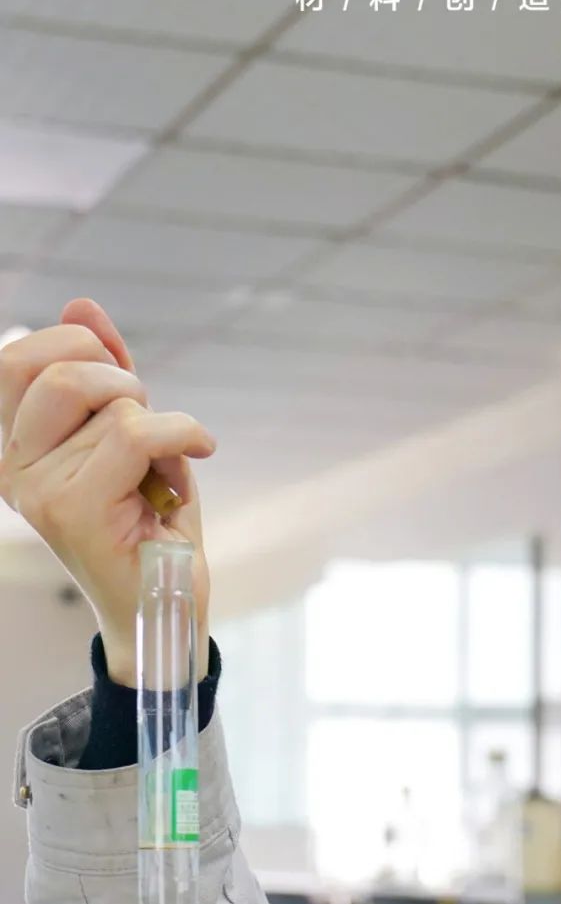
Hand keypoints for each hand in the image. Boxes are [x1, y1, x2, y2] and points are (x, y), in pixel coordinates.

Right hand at [0, 297, 214, 682]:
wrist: (166, 601)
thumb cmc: (149, 522)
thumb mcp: (129, 432)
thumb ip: (105, 372)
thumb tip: (81, 303)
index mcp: (13, 446)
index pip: (16, 358)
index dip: (78, 348)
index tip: (123, 382)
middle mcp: (11, 469)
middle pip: (54, 371)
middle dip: (121, 380)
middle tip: (149, 419)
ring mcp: (37, 492)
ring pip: (111, 407)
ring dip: (160, 424)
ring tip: (164, 467)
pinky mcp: (73, 512)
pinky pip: (136, 432)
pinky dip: (184, 433)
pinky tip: (198, 454)